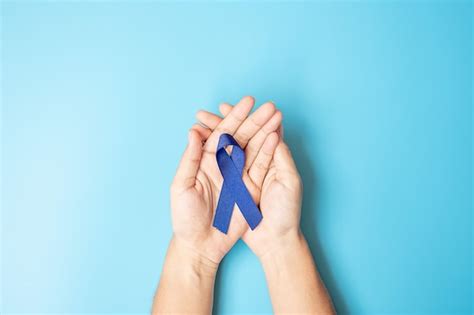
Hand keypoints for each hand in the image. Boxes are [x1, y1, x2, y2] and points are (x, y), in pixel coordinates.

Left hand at [171, 96, 281, 262]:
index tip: (247, 103)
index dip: (235, 117)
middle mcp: (224, 164)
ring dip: (266, 132)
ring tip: (278, 116)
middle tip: (269, 106)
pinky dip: (269, 152)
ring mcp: (238, 175)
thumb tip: (193, 132)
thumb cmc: (185, 218)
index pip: (222, 133)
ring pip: (254, 148)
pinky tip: (277, 138)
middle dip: (255, 121)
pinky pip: (261, 167)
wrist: (201, 245)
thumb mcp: (181, 187)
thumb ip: (189, 159)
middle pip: (242, 138)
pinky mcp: (250, 188)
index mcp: (206, 160)